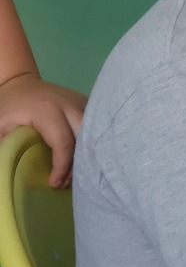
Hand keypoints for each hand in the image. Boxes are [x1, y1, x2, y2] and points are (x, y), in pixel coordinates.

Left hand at [0, 71, 85, 186]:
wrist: (18, 83)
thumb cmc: (7, 108)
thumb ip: (7, 147)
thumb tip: (12, 173)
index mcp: (48, 110)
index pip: (63, 142)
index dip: (62, 166)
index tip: (55, 183)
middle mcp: (70, 105)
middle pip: (85, 138)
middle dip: (78, 163)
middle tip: (66, 182)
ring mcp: (81, 102)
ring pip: (94, 132)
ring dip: (87, 153)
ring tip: (74, 173)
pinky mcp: (86, 103)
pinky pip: (94, 126)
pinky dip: (91, 143)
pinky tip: (82, 157)